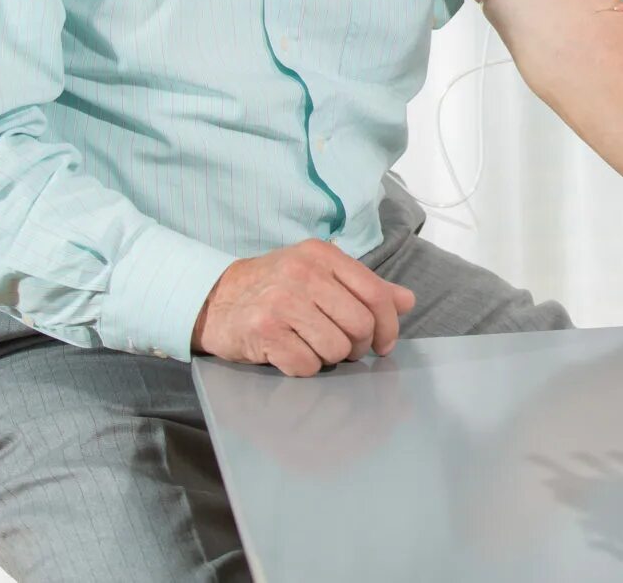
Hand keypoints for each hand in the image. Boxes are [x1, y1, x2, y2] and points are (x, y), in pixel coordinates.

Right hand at [193, 240, 417, 377]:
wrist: (215, 299)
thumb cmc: (274, 287)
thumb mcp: (319, 275)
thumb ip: (364, 287)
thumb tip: (407, 300)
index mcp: (323, 255)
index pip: (376, 294)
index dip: (388, 326)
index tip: (385, 344)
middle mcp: (303, 273)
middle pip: (360, 325)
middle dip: (358, 346)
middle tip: (345, 350)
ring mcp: (281, 301)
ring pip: (335, 348)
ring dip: (329, 358)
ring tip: (312, 347)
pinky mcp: (263, 330)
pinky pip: (306, 365)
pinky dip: (304, 367)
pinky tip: (290, 354)